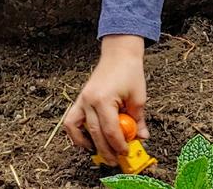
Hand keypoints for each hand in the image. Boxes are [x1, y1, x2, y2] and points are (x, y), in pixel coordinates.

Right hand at [64, 35, 146, 164]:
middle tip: (115, 160)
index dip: (118, 145)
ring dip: (86, 143)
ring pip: (77, 128)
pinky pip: (71, 120)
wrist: (119, 53)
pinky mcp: (80, 98)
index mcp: (104, 99)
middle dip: (106, 150)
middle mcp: (89, 100)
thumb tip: (141, 137)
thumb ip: (137, 119)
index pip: (110, 130)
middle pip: (95, 133)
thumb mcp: (138, 97)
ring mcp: (82, 99)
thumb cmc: (129, 71)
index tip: (126, 152)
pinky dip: (76, 132)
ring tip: (98, 152)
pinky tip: (86, 140)